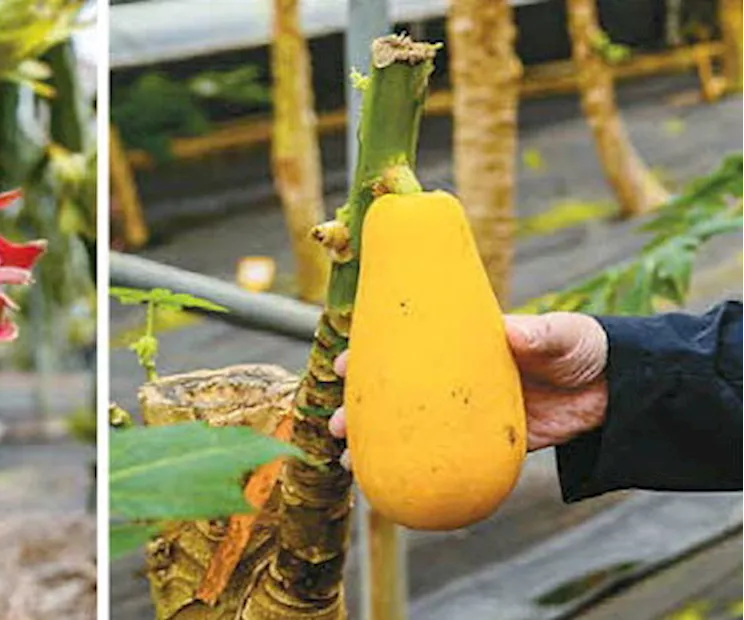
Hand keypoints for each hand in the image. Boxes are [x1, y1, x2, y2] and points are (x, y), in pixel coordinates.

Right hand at [327, 312, 609, 469]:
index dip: (370, 355)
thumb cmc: (584, 348)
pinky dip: (421, 474)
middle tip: (334, 424)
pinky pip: (448, 462)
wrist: (619, 390)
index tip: (344, 365)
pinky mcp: (492, 446)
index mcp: (464, 347)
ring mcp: (471, 416)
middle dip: (359, 410)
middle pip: (396, 396)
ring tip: (347, 462)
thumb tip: (512, 334)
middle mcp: (458, 381)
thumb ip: (540, 333)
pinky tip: (395, 489)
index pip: (406, 348)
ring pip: (413, 432)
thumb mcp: (563, 334)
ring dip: (378, 447)